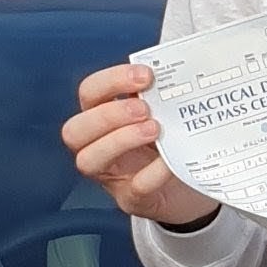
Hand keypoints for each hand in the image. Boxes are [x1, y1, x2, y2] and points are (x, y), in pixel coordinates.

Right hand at [62, 63, 218, 231]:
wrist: (191, 186)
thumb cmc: (171, 142)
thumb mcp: (161, 113)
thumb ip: (159, 94)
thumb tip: (174, 67)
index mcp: (102, 117)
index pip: (89, 93)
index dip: (111, 81)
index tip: (146, 75)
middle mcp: (97, 146)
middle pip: (75, 129)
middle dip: (109, 114)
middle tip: (144, 108)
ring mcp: (112, 175)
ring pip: (89, 159)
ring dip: (120, 140)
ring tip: (154, 129)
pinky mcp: (133, 199)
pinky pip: (135, 187)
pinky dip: (153, 172)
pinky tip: (170, 161)